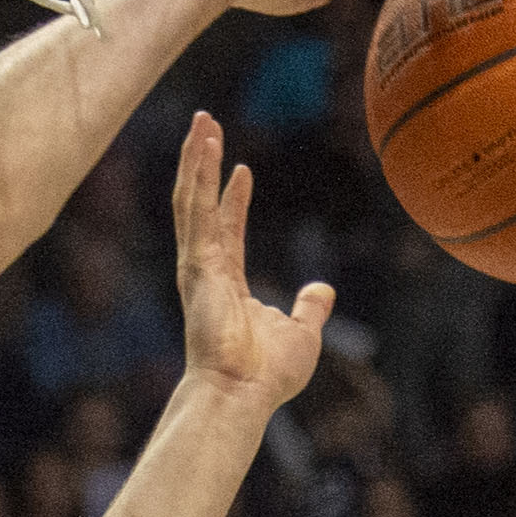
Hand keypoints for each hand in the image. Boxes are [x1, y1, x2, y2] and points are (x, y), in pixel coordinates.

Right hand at [173, 114, 332, 406]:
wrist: (242, 394)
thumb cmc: (266, 374)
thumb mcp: (301, 333)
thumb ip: (310, 308)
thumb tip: (323, 289)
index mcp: (228, 285)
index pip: (228, 232)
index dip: (232, 200)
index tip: (241, 170)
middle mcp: (206, 271)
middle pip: (200, 207)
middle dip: (202, 166)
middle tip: (204, 127)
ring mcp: (198, 267)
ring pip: (191, 201)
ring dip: (196, 160)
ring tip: (201, 122)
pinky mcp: (196, 266)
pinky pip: (195, 211)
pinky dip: (198, 176)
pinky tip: (204, 146)